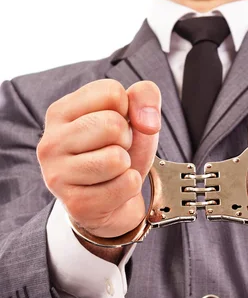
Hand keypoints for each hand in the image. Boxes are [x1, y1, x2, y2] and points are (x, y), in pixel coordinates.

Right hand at [37, 79, 160, 237]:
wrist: (115, 199)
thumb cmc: (120, 148)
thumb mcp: (135, 114)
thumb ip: (145, 96)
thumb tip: (147, 122)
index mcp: (61, 111)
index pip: (111, 92)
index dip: (127, 109)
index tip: (116, 123)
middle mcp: (51, 141)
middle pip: (112, 125)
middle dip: (126, 138)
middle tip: (115, 148)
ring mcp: (58, 175)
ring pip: (116, 158)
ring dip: (127, 164)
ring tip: (113, 168)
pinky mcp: (75, 204)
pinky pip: (125, 185)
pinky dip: (130, 186)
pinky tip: (113, 187)